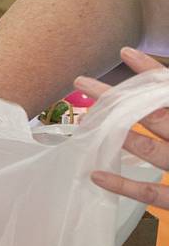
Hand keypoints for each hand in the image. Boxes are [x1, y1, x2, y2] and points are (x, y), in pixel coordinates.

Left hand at [81, 47, 168, 207]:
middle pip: (156, 116)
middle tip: (83, 83)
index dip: (151, 71)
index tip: (126, 53)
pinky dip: (124, 185)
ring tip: (88, 118)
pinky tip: (97, 175)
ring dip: (119, 135)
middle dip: (119, 99)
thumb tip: (161, 83)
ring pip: (152, 151)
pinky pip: (152, 192)